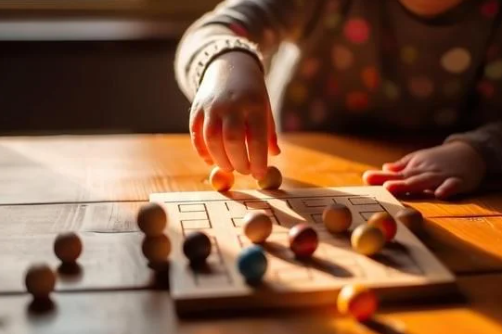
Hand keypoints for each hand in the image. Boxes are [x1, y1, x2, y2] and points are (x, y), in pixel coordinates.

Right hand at [190, 51, 279, 178]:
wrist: (228, 66)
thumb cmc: (251, 94)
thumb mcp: (265, 107)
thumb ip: (268, 132)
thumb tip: (275, 155)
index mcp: (254, 105)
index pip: (257, 138)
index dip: (258, 160)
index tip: (259, 174)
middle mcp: (232, 104)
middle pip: (233, 140)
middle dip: (239, 162)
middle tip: (244, 171)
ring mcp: (212, 106)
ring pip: (212, 138)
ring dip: (220, 159)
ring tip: (229, 167)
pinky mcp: (197, 108)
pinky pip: (196, 134)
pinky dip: (202, 151)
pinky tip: (211, 160)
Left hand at [363, 142, 486, 198]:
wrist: (470, 152)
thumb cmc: (438, 160)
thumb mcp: (418, 161)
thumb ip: (401, 168)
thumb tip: (383, 170)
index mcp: (414, 169)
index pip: (395, 175)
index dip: (381, 177)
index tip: (366, 178)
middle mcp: (425, 172)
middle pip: (407, 178)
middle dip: (394, 182)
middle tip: (380, 186)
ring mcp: (441, 176)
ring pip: (425, 181)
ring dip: (410, 185)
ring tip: (393, 188)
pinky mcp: (459, 181)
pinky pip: (453, 185)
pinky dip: (447, 188)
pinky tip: (439, 194)